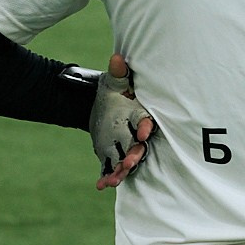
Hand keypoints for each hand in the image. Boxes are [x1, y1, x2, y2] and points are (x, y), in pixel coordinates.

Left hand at [91, 53, 154, 190]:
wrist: (100, 106)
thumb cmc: (113, 91)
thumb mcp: (113, 82)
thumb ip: (118, 73)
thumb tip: (116, 58)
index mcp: (137, 115)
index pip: (144, 121)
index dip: (145, 126)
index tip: (143, 131)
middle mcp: (133, 134)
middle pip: (138, 147)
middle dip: (134, 155)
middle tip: (129, 162)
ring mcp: (123, 146)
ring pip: (125, 161)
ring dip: (121, 171)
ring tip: (113, 180)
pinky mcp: (112, 155)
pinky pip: (111, 167)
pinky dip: (107, 177)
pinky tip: (100, 185)